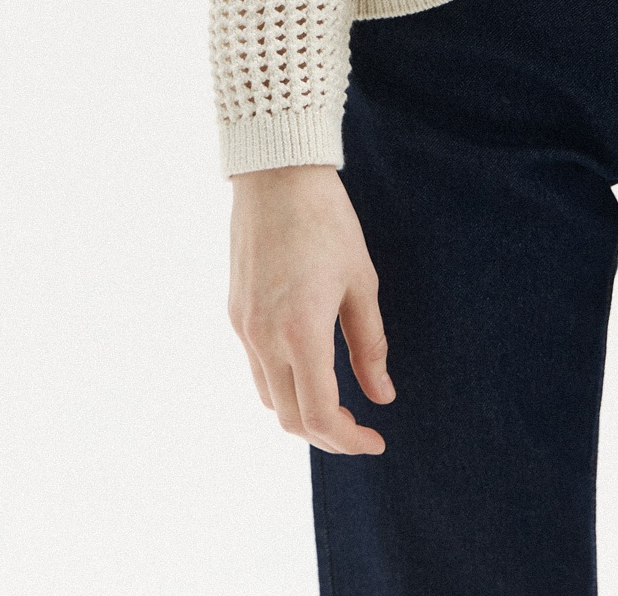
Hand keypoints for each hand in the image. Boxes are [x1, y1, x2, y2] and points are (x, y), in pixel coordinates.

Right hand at [227, 163, 395, 452]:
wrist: (277, 176)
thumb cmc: (328, 221)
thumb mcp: (362, 282)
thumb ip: (370, 345)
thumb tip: (383, 395)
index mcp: (301, 331)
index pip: (319, 414)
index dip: (348, 440)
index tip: (376, 441)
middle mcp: (264, 337)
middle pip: (291, 418)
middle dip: (327, 434)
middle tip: (361, 429)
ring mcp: (244, 327)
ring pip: (270, 397)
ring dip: (302, 412)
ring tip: (339, 401)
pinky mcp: (234, 314)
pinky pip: (256, 369)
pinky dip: (283, 384)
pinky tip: (310, 367)